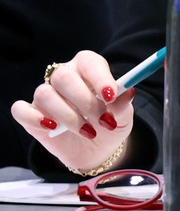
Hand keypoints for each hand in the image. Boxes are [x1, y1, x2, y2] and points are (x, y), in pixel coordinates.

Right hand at [8, 51, 131, 174]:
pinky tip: (53, 128)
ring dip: (67, 115)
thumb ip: (123, 104)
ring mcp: (44, 95)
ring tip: (87, 131)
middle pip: (63, 77)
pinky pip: (20, 110)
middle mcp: (63, 77)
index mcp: (88, 68)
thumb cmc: (109, 122)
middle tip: (101, 119)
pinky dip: (35, 118)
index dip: (99, 77)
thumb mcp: (122, 115)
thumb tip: (128, 92)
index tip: (110, 95)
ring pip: (45, 94)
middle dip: (84, 100)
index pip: (89, 61)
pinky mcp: (29, 114)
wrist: (95, 149)